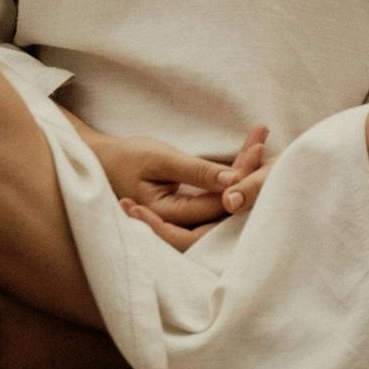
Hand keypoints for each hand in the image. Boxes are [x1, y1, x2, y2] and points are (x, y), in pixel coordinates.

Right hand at [113, 125, 269, 251]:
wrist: (106, 162)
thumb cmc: (128, 158)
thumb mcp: (161, 160)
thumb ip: (196, 172)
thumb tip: (234, 179)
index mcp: (170, 216)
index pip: (217, 202)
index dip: (241, 178)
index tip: (258, 149)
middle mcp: (182, 224)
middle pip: (226, 206)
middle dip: (248, 176)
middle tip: (262, 145)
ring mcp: (188, 218)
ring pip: (225, 201)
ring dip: (244, 173)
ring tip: (260, 143)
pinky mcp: (192, 207)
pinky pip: (218, 195)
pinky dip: (233, 174)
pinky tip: (248, 152)